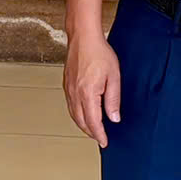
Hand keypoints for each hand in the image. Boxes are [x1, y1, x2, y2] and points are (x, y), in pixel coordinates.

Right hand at [62, 32, 121, 147]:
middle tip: (100, 137)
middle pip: (81, 121)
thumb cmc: (99, 52)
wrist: (83, 37)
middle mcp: (75, 94)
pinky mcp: (66, 84)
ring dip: (83, 124)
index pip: (93, 122)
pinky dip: (77, 114)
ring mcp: (69, 89)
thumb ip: (113, 100)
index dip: (99, 135)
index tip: (104, 142)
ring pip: (74, 115)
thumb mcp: (114, 77)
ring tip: (93, 128)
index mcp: (88, 94)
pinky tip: (83, 113)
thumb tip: (114, 118)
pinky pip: (70, 105)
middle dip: (91, 132)